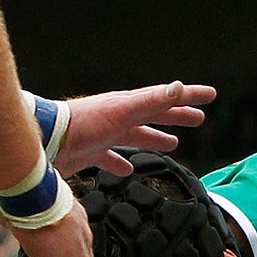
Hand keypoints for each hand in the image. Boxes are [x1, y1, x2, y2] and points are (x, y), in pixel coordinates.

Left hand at [52, 81, 215, 176]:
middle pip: (155, 115)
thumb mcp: (122, 111)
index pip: (166, 98)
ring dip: (155, 138)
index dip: (189, 96)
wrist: (45, 141)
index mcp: (129, 105)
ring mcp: (105, 134)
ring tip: (173, 144)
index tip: (211, 95)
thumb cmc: (83, 124)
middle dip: (176, 116)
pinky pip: (112, 158)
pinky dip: (122, 163)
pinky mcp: (91, 152)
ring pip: (137, 136)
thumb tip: (178, 87)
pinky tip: (127, 170)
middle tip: (198, 119)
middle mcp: (119, 117)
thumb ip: (150, 101)